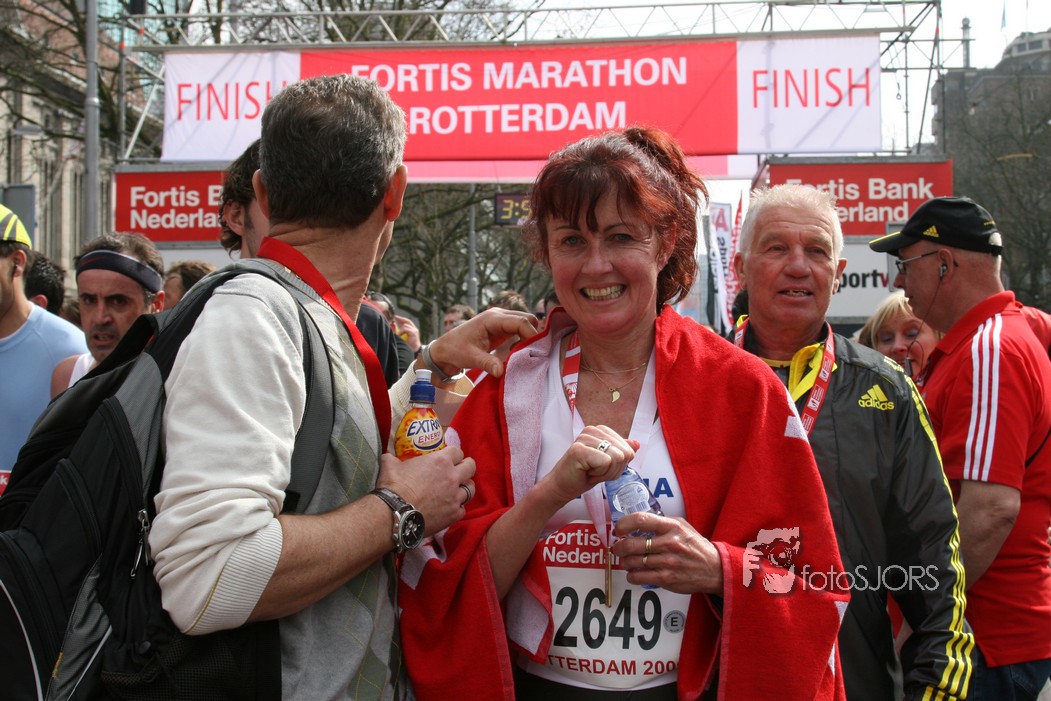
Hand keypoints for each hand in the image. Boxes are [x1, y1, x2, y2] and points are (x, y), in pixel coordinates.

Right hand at [376, 445, 475, 535]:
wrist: (394, 514)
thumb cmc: (393, 487)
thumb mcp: (390, 465)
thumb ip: (393, 459)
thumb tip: (388, 457)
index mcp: (440, 461)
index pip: (457, 452)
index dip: (453, 455)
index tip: (449, 459)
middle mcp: (452, 477)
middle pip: (471, 467)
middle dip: (466, 467)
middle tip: (459, 471)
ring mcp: (455, 497)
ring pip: (470, 489)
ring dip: (464, 488)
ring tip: (457, 490)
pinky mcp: (454, 514)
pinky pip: (463, 509)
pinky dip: (457, 508)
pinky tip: (449, 508)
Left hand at [393, 314, 420, 352]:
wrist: (414, 350)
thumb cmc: (408, 345)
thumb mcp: (403, 337)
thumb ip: (400, 332)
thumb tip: (394, 328)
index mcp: (412, 329)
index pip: (407, 322)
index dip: (401, 319)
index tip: (396, 317)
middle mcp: (414, 329)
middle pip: (407, 321)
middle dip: (401, 319)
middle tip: (395, 317)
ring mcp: (415, 330)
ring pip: (406, 325)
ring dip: (400, 329)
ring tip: (398, 334)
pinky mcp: (414, 333)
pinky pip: (406, 329)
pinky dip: (402, 331)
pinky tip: (400, 335)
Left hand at [423, 308, 538, 381]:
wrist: (445, 349)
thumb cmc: (455, 350)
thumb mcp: (471, 357)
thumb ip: (487, 363)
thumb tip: (501, 372)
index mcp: (492, 318)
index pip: (521, 321)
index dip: (532, 335)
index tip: (536, 351)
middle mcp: (498, 315)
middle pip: (527, 319)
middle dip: (533, 335)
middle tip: (532, 354)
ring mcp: (501, 321)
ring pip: (525, 323)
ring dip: (528, 337)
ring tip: (522, 354)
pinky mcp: (501, 329)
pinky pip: (519, 330)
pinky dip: (523, 340)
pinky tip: (515, 353)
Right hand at [539, 427, 637, 506]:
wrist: (562, 487)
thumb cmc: (583, 475)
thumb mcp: (608, 463)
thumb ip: (622, 452)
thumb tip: (637, 443)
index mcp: (601, 430)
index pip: (628, 449)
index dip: (618, 465)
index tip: (601, 467)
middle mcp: (592, 430)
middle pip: (624, 453)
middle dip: (613, 469)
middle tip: (595, 471)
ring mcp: (585, 438)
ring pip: (617, 457)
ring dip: (605, 472)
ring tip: (590, 471)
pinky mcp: (579, 450)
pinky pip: (605, 462)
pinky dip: (599, 474)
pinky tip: (585, 472)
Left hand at [612, 513, 722, 594]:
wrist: (713, 569)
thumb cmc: (695, 546)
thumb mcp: (682, 526)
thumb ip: (662, 523)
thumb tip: (637, 522)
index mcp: (672, 527)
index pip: (641, 520)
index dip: (624, 524)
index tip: (618, 529)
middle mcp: (669, 543)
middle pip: (632, 544)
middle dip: (619, 547)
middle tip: (617, 548)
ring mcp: (667, 562)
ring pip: (633, 562)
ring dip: (624, 562)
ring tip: (626, 560)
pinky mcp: (666, 578)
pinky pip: (639, 577)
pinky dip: (631, 575)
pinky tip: (634, 573)